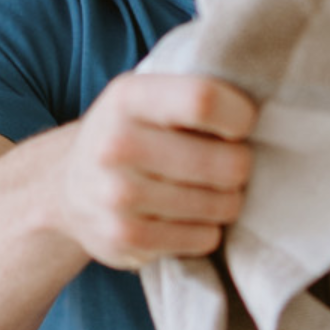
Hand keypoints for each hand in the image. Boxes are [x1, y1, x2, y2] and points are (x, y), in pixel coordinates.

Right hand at [57, 73, 256, 269]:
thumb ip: (191, 92)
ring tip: (207, 191)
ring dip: (227, 201)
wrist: (67, 187)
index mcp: (128, 97)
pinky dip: (207, 230)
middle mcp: (117, 145)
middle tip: (228, 164)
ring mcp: (118, 196)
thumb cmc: (130, 134)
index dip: (239, 116)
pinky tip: (187, 217)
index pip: (204, 100)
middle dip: (240, 166)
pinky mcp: (125, 237)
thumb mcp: (146, 97)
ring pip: (221, 205)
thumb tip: (263, 98)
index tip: (240, 126)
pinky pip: (204, 238)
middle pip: (226, 162)